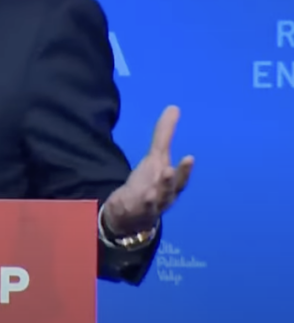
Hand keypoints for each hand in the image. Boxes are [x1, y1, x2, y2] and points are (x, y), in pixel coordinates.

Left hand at [103, 105, 193, 235]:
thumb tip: (174, 107)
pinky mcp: (135, 213)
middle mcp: (165, 196)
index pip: (180, 177)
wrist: (133, 214)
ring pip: (156, 200)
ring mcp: (150, 207)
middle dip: (173, 181)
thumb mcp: (155, 158)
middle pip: (171, 189)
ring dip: (156, 193)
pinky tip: (139, 198)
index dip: (185, 170)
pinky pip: (138, 210)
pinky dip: (140, 205)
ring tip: (152, 185)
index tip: (189, 157)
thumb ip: (164, 134)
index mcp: (171, 184)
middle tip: (170, 170)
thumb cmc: (150, 182)